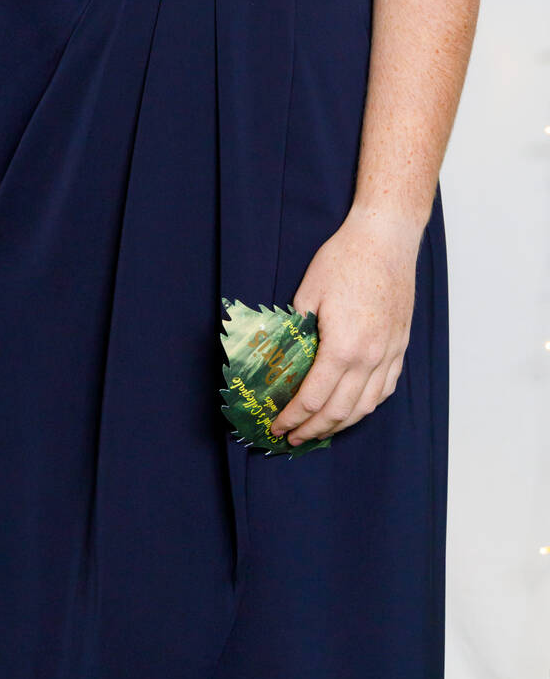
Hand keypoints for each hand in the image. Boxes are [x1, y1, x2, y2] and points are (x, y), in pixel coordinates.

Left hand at [270, 210, 418, 446]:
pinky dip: (367, 405)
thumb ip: (297, 329)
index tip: (276, 425)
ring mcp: (390, 354)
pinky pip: (386, 389)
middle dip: (313, 429)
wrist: (386, 239)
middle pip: (340, 411)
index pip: (314, 397)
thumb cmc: (345, 259)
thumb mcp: (309, 292)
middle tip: (292, 438)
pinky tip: (354, 408)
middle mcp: (370, 358)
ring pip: (366, 406)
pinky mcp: (401, 346)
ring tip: (320, 430)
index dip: (293, 417)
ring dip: (341, 424)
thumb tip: (283, 355)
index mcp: (343, 347)